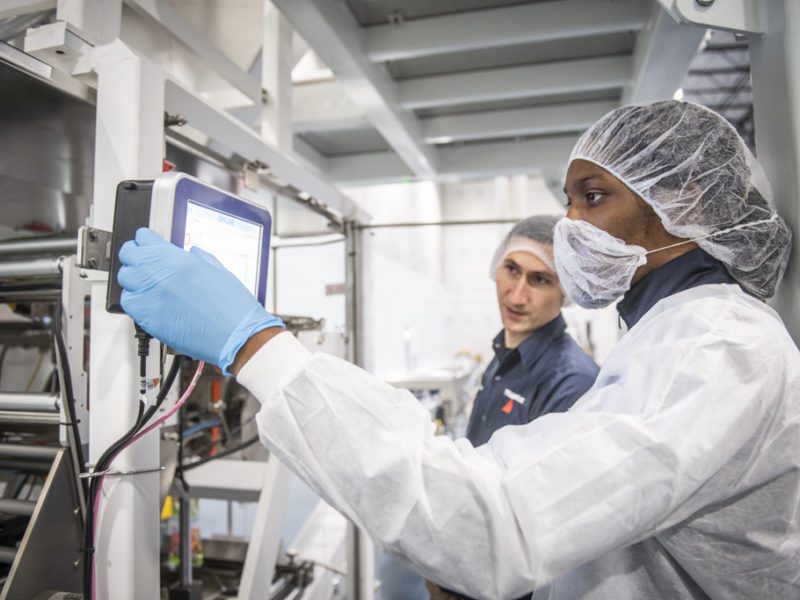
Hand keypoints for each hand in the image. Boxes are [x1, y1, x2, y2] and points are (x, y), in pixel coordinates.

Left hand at [118, 228, 282, 373]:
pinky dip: (133, 299)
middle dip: (135, 255)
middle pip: (129, 255)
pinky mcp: (148, 319)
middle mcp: (160, 276)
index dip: (145, 240)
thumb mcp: (219, 270)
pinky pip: (128, 303)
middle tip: (142, 259)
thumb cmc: (232, 307)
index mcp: (178, 260)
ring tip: (145, 281)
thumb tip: (190, 253)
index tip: (147, 244)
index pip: (144, 239)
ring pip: (124, 279)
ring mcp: (151, 297)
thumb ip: (199, 257)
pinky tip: (145, 300)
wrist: (235, 335)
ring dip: (133, 277)